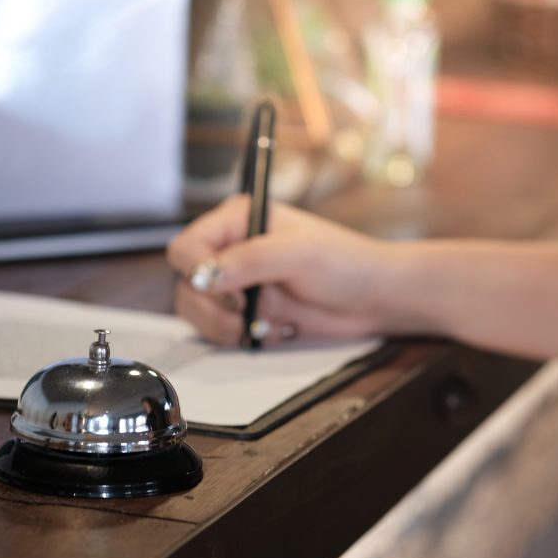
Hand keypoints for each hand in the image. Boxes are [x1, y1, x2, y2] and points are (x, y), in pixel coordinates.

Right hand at [166, 195, 391, 345]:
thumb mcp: (298, 253)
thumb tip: (205, 275)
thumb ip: (249, 259)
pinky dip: (237, 337)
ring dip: (221, 326)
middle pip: (186, 283)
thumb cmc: (344, 262)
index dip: (198, 272)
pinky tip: (269, 330)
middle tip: (245, 312)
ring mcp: (237, 284)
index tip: (231, 290)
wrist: (372, 298)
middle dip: (211, 306)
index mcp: (237, 220)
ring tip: (257, 325)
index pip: (187, 247)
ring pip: (196, 311)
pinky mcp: (246, 313)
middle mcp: (231, 249)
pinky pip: (218, 331)